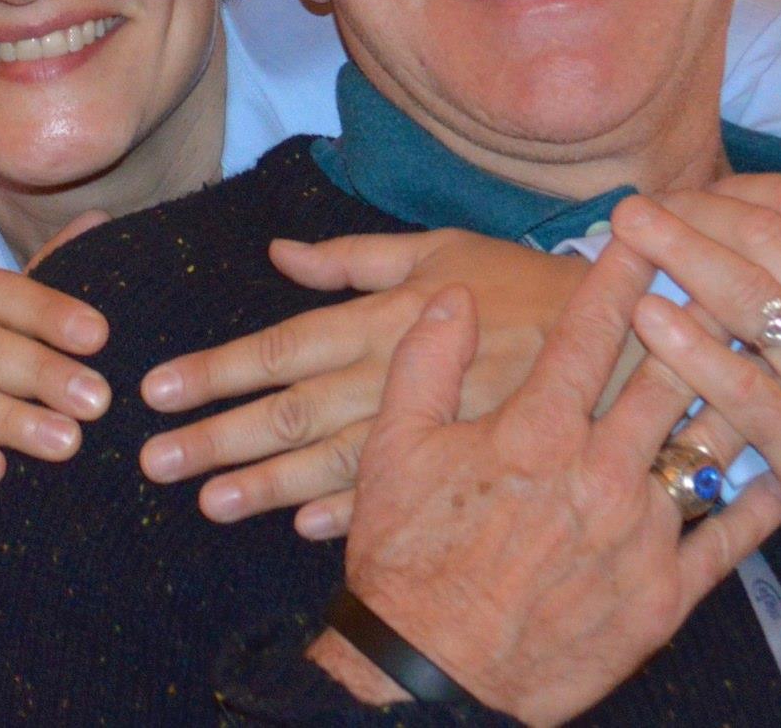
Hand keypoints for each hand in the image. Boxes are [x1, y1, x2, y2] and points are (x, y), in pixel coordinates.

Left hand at [138, 229, 587, 536]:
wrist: (624, 336)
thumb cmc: (524, 284)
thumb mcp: (440, 249)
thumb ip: (353, 256)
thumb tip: (278, 254)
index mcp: (385, 315)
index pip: (282, 345)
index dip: (218, 368)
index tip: (159, 389)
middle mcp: (396, 371)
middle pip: (291, 410)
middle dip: (219, 436)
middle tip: (156, 460)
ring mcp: (431, 425)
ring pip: (331, 460)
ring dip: (267, 485)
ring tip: (211, 502)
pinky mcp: (462, 462)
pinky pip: (398, 492)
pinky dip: (349, 513)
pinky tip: (304, 530)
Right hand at [323, 243, 780, 725]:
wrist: (430, 677)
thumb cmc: (408, 559)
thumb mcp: (395, 450)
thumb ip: (426, 363)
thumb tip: (455, 296)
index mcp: (536, 431)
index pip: (591, 330)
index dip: (623, 270)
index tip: (651, 225)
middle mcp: (599, 472)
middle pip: (670, 372)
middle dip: (704, 312)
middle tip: (736, 267)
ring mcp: (640, 535)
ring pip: (711, 444)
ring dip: (743, 390)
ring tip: (774, 346)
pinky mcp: (665, 595)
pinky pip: (730, 537)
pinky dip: (763, 497)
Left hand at [611, 158, 780, 606]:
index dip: (746, 190)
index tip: (704, 192)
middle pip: (763, 242)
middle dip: (695, 212)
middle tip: (639, 202)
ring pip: (746, 302)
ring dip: (681, 257)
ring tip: (626, 231)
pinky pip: (744, 392)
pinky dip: (694, 353)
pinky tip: (649, 320)